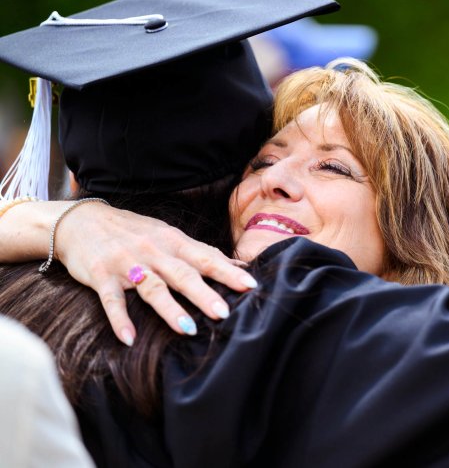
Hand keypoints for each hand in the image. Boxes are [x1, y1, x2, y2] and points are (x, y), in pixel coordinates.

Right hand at [53, 202, 257, 345]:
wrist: (83, 221)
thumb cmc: (135, 232)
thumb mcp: (170, 236)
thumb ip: (202, 252)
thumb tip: (238, 265)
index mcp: (174, 242)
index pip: (207, 258)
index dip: (229, 272)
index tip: (251, 286)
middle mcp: (154, 252)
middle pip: (183, 274)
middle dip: (204, 294)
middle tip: (223, 313)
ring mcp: (128, 264)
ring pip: (152, 287)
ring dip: (170, 309)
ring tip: (188, 329)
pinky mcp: (102, 276)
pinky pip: (112, 300)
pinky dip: (120, 320)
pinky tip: (129, 340)